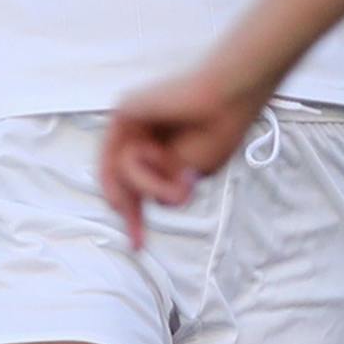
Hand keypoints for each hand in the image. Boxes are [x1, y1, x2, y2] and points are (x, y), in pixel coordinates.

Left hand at [100, 69, 262, 243]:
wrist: (228, 99)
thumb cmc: (220, 129)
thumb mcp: (187, 175)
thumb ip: (162, 188)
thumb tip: (144, 201)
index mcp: (159, 147)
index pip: (133, 186)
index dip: (133, 216)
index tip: (139, 244)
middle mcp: (141, 136)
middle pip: (118, 183)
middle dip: (130, 212)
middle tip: (138, 236)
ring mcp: (131, 125)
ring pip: (118, 176)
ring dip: (147, 186)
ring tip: (179, 177)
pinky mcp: (124, 112)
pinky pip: (116, 156)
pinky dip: (139, 168)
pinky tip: (162, 156)